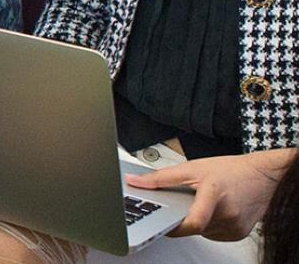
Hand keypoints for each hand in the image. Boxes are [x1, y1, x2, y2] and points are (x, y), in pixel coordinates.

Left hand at [126, 150, 292, 239]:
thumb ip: (161, 178)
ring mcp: (235, 227)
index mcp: (214, 196)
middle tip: (184, 202)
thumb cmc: (232, 170)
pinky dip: (208, 224)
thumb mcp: (192, 168)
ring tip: (202, 202)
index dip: (172, 227)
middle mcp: (227, 215)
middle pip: (193, 227)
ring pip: (202, 232)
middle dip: (182, 216)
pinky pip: (213, 234)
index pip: (192, 223)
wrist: (265, 176)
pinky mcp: (239, 234)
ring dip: (195, 221)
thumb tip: (136, 182)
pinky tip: (213, 209)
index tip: (159, 222)